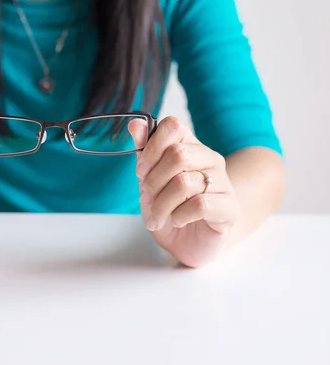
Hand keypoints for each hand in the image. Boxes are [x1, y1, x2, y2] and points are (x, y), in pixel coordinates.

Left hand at [128, 116, 239, 266]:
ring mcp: (223, 182)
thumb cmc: (170, 207)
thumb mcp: (149, 179)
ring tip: (157, 218)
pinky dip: (179, 215)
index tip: (141, 171)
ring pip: (185, 183)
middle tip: (147, 199)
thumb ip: (144, 152)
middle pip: (178, 154)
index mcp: (190, 147)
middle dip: (153, 181)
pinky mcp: (229, 207)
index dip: (151, 147)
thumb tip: (136, 123)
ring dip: (162, 205)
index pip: (173, 125)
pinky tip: (177, 221)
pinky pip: (199, 204)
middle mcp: (210, 159)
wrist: (188, 241)